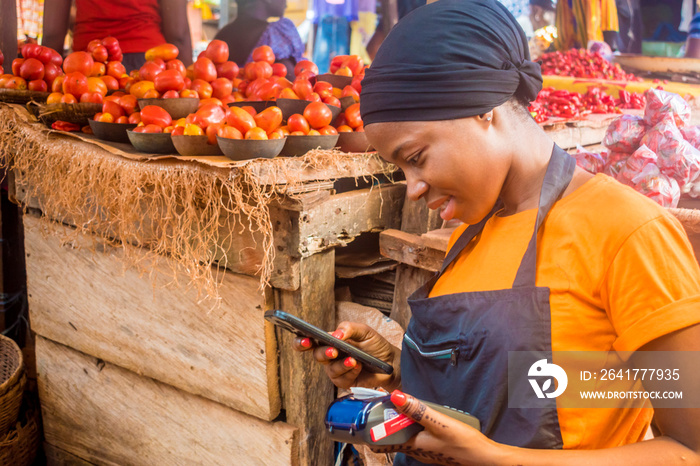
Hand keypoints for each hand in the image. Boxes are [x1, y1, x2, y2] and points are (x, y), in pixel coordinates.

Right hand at [292, 321, 400, 390]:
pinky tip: (357, 367)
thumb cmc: (375, 345)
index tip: (306, 340)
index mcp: (330, 340)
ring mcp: (336, 369)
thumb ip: (348, 328)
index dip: (301, 341)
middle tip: (333, 351)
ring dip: (341, 364)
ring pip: (329, 369)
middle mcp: (330, 355)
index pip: (309, 341)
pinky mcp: (344, 381)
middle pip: (316, 355)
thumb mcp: (364, 331)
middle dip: (323, 352)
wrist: (390, 362)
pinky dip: (350, 373)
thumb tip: (335, 334)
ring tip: (354, 360)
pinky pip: (340, 380)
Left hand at [370, 390, 501, 465]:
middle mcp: (414, 450)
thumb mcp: (439, 422)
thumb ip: (417, 410)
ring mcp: (424, 450)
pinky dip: (411, 424)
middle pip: (391, 434)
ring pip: (404, 434)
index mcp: (410, 446)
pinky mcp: (433, 448)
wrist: (485, 459)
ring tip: (399, 402)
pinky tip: (420, 415)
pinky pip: (416, 435)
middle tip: (382, 398)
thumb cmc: (463, 443)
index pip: (380, 440)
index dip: (370, 425)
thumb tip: (395, 395)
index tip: (366, 407)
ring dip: (398, 419)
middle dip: (384, 417)